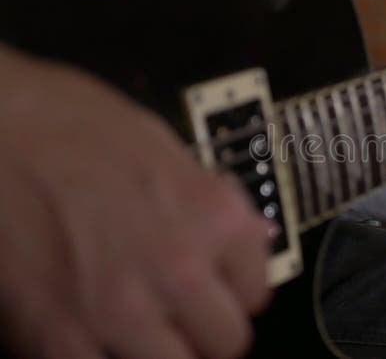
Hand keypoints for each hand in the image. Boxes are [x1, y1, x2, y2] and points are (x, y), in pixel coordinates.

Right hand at [0, 44, 273, 358]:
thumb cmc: (63, 120)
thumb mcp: (159, 143)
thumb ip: (211, 200)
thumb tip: (252, 235)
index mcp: (213, 214)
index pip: (257, 290)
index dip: (236, 289)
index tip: (219, 287)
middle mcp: (179, 265)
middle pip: (226, 341)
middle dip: (206, 328)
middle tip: (183, 314)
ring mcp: (119, 308)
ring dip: (163, 350)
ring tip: (140, 327)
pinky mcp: (58, 337)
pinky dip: (102, 357)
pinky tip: (91, 333)